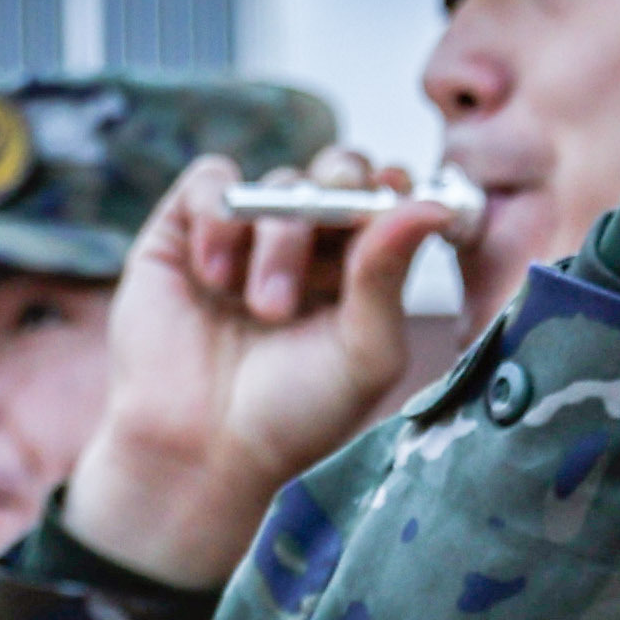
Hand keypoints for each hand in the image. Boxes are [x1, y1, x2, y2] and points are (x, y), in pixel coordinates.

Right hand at [68, 153, 475, 590]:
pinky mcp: (184, 232)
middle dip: (341, 191)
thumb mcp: (363, 351)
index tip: (397, 200)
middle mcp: (308, 245)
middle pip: (339, 170)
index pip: (388, 198)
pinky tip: (216, 275)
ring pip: (279, 183)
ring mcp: (246, 236)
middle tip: (336, 227)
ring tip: (265, 309)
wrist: (202, 450)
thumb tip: (434, 204)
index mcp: (360, 269)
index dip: (396, 189)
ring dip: (280, 239)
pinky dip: (219, 213)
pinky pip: (211, 180)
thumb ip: (389, 274)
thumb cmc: (294, 414)